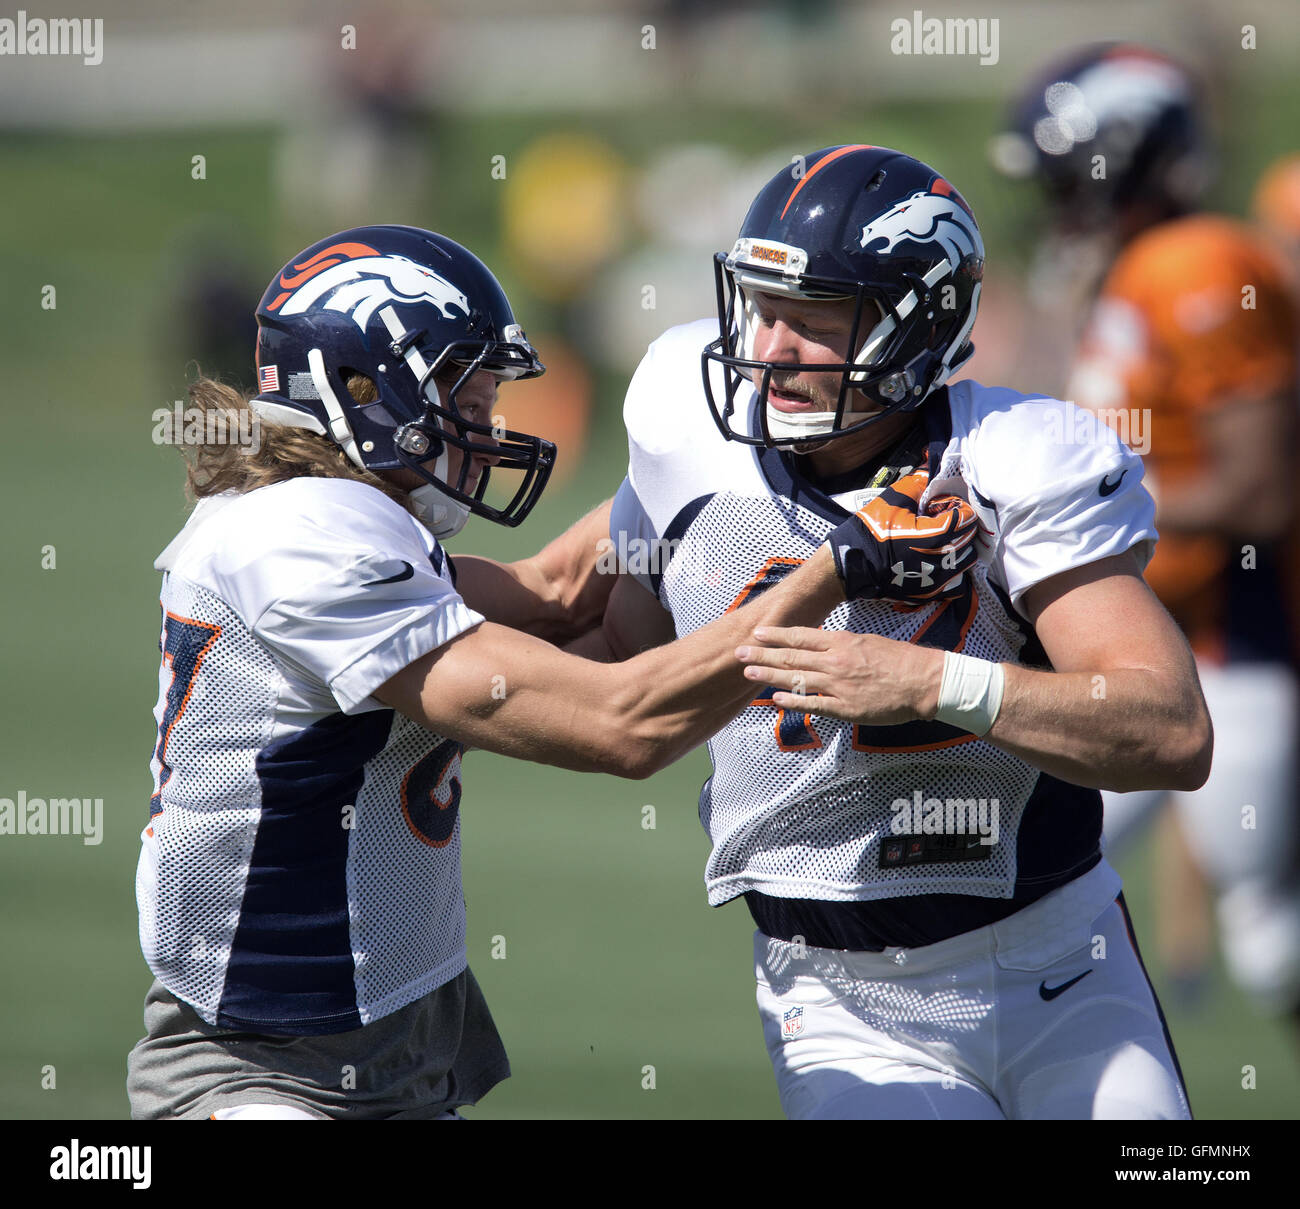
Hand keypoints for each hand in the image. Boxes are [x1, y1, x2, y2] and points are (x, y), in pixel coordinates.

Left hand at [735, 626, 943, 724]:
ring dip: (770, 676)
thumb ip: (843, 645)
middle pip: (791, 657)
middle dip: (762, 655)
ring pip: (797, 679)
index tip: (757, 633)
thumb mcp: (868, 642)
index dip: (776, 635)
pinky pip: (814, 705)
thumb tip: (822, 645)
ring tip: (748, 674)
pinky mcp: (847, 708)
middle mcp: (836, 661)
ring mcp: (839, 685)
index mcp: (842, 642)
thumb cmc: (901, 660)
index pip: (801, 637)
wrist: (925, 681)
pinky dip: (793, 702)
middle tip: (739, 653)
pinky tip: (776, 700)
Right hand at [826, 469, 976, 602]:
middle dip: (958, 526)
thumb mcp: (894, 499)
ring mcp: (938, 579)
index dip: (955, 507)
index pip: (967, 516)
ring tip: (938, 543)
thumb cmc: (872, 531)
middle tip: (936, 522)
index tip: (939, 507)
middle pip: (970, 537)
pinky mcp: (931, 593)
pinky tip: (937, 564)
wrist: (853, 564)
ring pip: (967, 560)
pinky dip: (953, 574)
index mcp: (937, 535)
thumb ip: (919, 482)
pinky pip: (957, 585)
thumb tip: (932, 466)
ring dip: (958, 549)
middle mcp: (943, 560)